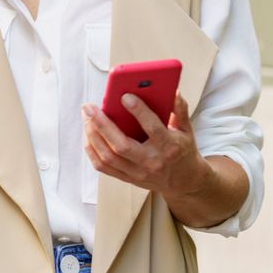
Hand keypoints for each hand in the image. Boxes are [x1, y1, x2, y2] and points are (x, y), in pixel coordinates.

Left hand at [81, 92, 209, 200]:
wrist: (184, 182)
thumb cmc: (182, 151)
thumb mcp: (186, 129)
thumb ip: (180, 109)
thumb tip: (172, 91)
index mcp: (169, 147)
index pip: (153, 128)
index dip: (139, 111)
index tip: (125, 96)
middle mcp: (152, 162)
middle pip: (121, 145)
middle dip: (102, 124)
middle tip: (89, 107)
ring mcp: (137, 173)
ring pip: (108, 157)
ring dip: (93, 135)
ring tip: (86, 117)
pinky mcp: (127, 178)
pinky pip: (103, 166)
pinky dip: (91, 150)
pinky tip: (88, 133)